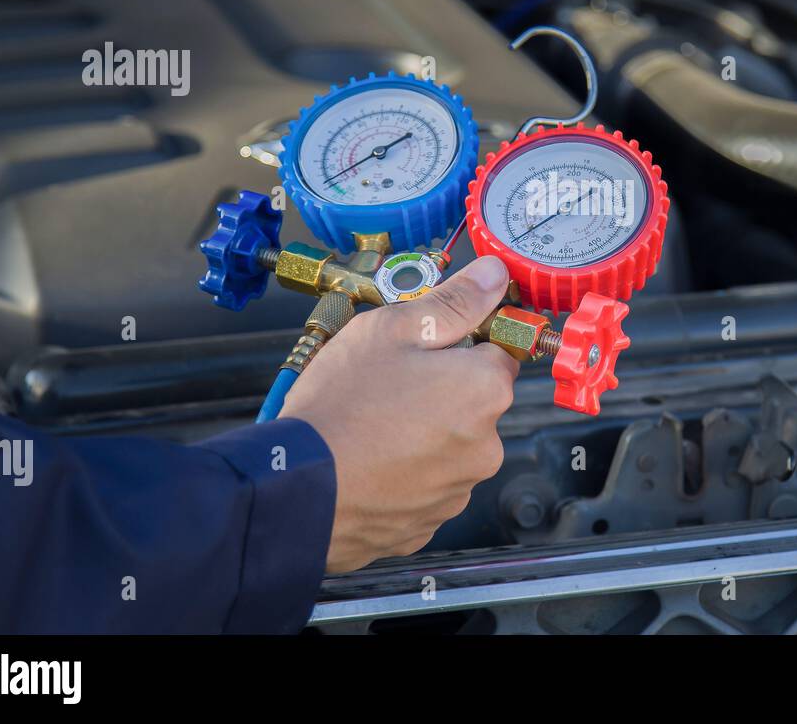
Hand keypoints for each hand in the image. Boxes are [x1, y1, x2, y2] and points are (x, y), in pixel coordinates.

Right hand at [280, 255, 518, 572]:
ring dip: (424, 431)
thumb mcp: (392, 330)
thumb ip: (453, 301)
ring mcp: (459, 487)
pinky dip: (406, 470)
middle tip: (389, 382)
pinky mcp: (431, 520)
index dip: (462, 340)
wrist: (297, 490)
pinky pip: (427, 482)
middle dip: (442, 387)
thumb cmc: (341, 407)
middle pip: (476, 399)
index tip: (429, 343)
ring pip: (451, 442)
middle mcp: (487, 443)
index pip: (499, 350)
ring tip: (373, 422)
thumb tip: (494, 276)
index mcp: (485, 389)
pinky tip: (370, 458)